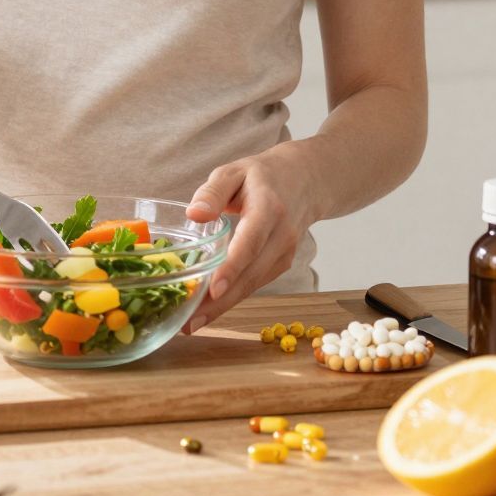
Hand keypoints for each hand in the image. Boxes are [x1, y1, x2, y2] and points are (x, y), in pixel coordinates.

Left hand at [182, 143, 328, 331]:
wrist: (306, 180)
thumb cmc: (263, 176)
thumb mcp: (235, 171)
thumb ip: (213, 191)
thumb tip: (194, 214)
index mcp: (269, 207)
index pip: (251, 241)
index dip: (233, 266)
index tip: (214, 289)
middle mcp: (283, 235)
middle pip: (251, 273)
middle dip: (220, 301)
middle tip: (189, 322)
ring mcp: (286, 253)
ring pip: (253, 285)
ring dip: (223, 307)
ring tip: (191, 324)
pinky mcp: (282, 264)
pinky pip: (255, 284)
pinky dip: (233, 299)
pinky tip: (208, 311)